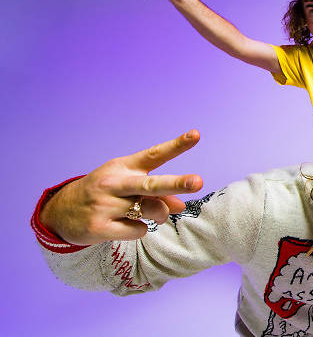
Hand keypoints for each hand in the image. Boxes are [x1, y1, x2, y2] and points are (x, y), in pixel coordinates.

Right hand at [39, 130, 203, 245]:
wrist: (61, 212)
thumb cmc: (106, 194)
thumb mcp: (128, 185)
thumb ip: (157, 192)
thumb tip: (180, 206)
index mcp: (124, 167)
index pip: (154, 154)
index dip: (177, 145)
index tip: (196, 135)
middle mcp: (114, 183)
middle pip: (151, 185)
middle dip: (176, 184)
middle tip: (198, 181)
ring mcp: (105, 205)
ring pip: (150, 211)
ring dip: (158, 214)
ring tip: (144, 213)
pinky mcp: (99, 227)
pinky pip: (138, 230)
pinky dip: (139, 230)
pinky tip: (123, 225)